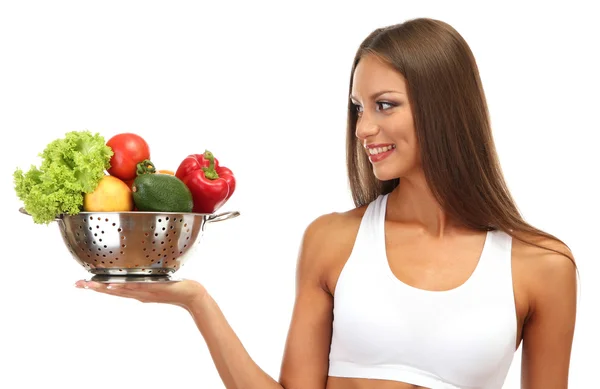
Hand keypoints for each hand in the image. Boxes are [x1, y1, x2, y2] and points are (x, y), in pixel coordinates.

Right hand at [74, 279, 206, 310]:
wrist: (190, 296)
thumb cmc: (174, 288)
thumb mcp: (155, 283)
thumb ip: (145, 280)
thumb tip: (136, 273)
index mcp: (136, 292)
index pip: (113, 290)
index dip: (96, 287)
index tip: (81, 283)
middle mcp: (138, 294)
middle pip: (112, 291)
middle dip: (94, 288)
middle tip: (78, 284)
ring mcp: (145, 292)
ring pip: (121, 290)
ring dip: (105, 288)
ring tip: (91, 285)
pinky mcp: (153, 288)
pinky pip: (137, 287)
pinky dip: (126, 287)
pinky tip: (116, 285)